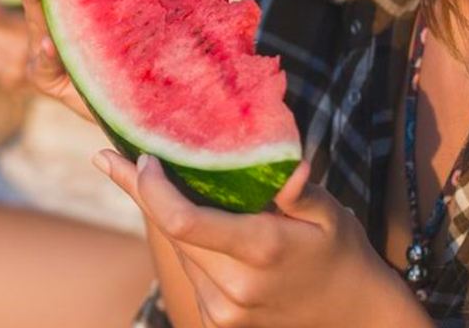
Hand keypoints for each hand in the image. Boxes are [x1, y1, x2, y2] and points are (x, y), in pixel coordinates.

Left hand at [95, 153, 431, 327]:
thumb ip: (302, 192)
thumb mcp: (330, 214)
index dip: (152, 189)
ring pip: (177, 250)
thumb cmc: (341, 252)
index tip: (144, 157)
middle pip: (171, 233)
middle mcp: (235, 286)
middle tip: (115, 157)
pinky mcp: (217, 320)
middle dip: (144, 194)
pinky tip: (186, 219)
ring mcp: (224, 310)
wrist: (353, 315)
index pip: (184, 221)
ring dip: (166, 216)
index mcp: (261, 250)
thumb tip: (292, 168)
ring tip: (153, 178)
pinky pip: (189, 270)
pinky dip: (185, 243)